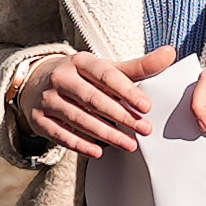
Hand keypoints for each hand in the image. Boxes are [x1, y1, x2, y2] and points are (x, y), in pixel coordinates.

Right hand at [21, 46, 176, 161]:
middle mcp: (61, 78)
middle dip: (121, 116)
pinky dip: (80, 144)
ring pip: (79, 119)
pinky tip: (98, 152)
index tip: (146, 107)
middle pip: (93, 99)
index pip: (105, 75)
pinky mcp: (38, 119)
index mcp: (79, 61)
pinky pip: (60, 134)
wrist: (35, 82)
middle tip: (144, 129)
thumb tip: (170, 53)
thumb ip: (138, 67)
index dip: (126, 91)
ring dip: (106, 134)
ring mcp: (47, 99)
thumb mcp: (104, 68)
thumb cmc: (80, 76)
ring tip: (129, 144)